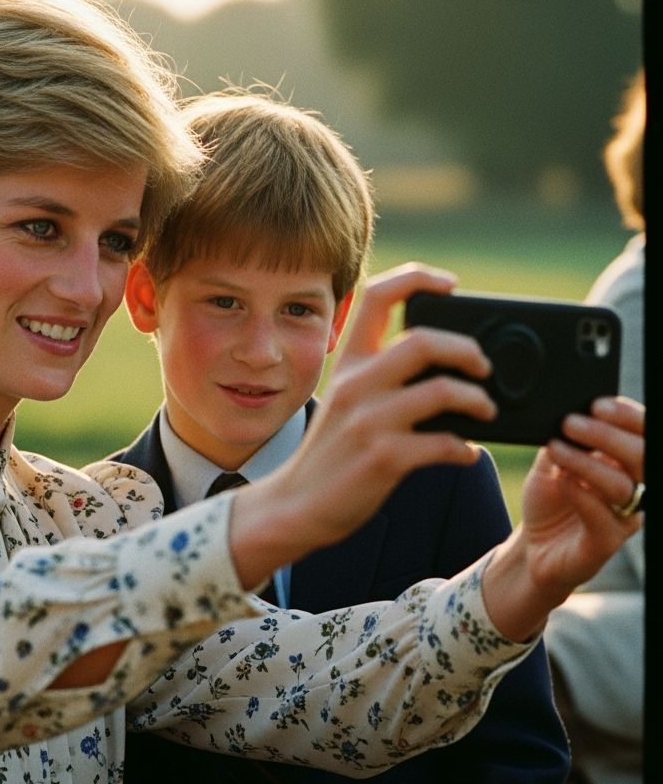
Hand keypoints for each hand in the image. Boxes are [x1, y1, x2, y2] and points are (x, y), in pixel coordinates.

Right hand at [231, 263, 497, 584]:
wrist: (296, 505)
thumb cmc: (331, 454)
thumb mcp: (344, 401)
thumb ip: (380, 377)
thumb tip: (445, 366)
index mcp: (347, 362)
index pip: (377, 295)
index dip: (418, 278)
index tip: (451, 285)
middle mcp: (356, 384)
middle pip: (423, 340)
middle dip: (467, 350)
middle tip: (484, 366)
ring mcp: (369, 421)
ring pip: (442, 390)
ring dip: (477, 400)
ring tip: (486, 410)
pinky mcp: (383, 458)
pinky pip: (443, 443)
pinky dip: (465, 448)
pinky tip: (466, 452)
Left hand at [484, 394, 644, 638]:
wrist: (533, 546)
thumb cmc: (549, 501)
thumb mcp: (552, 462)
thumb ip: (563, 440)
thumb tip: (569, 412)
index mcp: (624, 464)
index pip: (641, 435)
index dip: (627, 417)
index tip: (598, 404)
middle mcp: (633, 489)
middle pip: (641, 457)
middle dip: (608, 435)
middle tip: (571, 423)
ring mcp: (622, 518)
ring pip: (622, 486)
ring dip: (587, 462)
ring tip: (556, 449)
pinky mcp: (606, 543)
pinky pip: (604, 518)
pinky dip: (582, 494)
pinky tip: (563, 481)